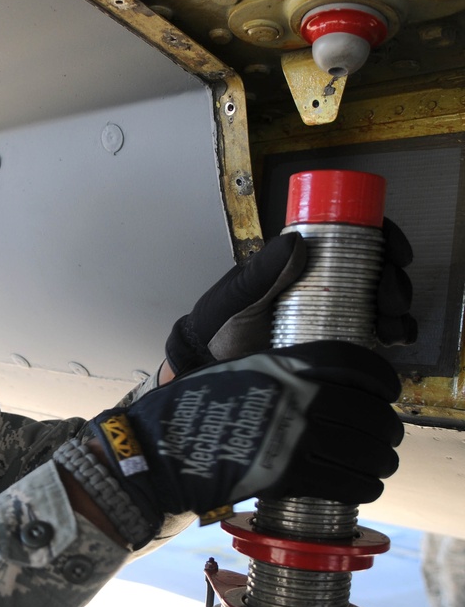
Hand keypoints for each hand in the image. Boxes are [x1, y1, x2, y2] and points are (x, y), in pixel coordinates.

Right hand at [92, 342, 402, 523]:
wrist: (156, 450)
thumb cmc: (186, 411)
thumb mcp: (232, 372)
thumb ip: (273, 373)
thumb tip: (309, 380)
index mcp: (282, 365)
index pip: (355, 365)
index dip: (383, 380)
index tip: (388, 392)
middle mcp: (295, 395)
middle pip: (368, 412)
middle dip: (387, 429)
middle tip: (388, 438)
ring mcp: (292, 435)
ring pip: (363, 451)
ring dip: (380, 462)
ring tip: (380, 467)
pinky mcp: (286, 474)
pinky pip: (344, 482)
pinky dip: (363, 488)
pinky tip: (364, 489)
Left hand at [165, 220, 416, 375]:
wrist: (210, 370)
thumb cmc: (217, 328)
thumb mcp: (236, 296)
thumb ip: (261, 273)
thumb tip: (297, 240)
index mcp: (300, 263)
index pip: (351, 237)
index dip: (383, 236)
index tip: (396, 251)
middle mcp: (321, 284)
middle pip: (375, 270)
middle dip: (394, 280)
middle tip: (391, 299)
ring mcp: (331, 314)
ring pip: (380, 301)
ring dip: (397, 308)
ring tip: (391, 324)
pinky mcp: (336, 344)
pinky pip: (374, 334)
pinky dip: (393, 332)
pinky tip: (393, 338)